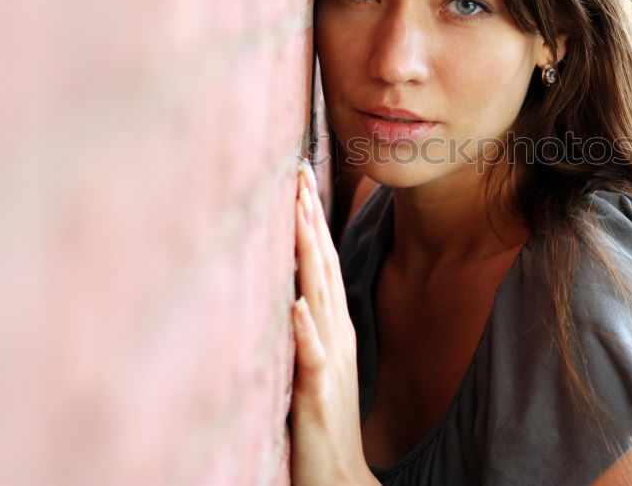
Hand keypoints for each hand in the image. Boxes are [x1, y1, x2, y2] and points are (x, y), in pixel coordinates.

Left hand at [291, 162, 375, 484]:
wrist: (339, 471)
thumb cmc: (323, 416)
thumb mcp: (316, 358)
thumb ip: (308, 322)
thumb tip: (293, 286)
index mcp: (332, 326)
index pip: (323, 263)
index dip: (311, 221)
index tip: (299, 179)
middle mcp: (334, 335)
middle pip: (323, 268)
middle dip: (310, 221)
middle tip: (298, 174)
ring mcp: (328, 361)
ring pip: (319, 300)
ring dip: (311, 259)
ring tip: (300, 218)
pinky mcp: (316, 393)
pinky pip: (311, 358)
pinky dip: (305, 330)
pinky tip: (297, 306)